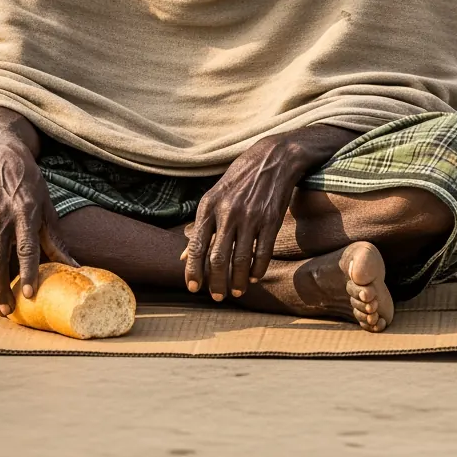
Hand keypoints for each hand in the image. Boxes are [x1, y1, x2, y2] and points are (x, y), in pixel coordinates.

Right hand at [0, 107, 76, 314]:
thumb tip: (73, 267)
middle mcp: (1, 220)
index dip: (28, 272)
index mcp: (25, 213)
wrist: (2, 161)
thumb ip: (56, 240)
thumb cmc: (30, 185)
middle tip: (8, 311)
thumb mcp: (48, 208)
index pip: (25, 248)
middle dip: (1, 290)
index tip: (29, 294)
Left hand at [182, 125, 353, 300]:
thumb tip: (183, 257)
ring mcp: (251, 217)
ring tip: (235, 291)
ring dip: (236, 281)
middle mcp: (228, 212)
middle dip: (216, 283)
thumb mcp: (214, 196)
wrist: (273, 159)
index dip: (193, 270)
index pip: (196, 245)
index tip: (193, 287)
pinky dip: (257, 270)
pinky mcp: (271, 220)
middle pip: (217, 258)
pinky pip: (262, 254)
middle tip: (217, 296)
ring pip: (240, 260)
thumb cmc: (240, 179)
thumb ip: (199, 227)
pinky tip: (253, 276)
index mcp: (209, 205)